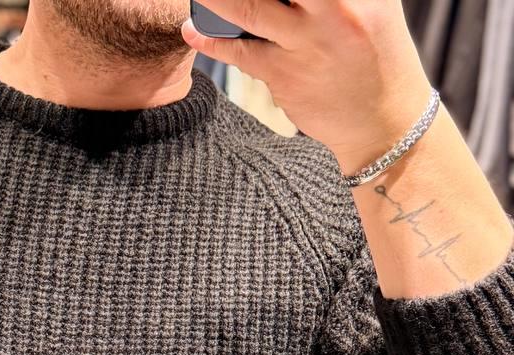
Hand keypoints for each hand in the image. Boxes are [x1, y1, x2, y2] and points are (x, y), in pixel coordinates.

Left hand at [181, 0, 433, 174]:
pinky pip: (240, 52)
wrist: (381, 121)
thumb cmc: (373, 53)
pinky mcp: (286, 75)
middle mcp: (336, 8)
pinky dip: (212, 40)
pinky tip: (195, 31)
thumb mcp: (372, 3)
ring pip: (247, 8)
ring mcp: (307, 42)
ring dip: (214, 0)